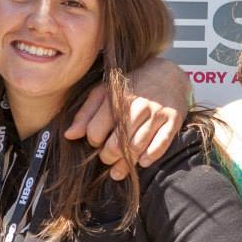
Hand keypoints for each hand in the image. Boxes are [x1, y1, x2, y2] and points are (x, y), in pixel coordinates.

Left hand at [65, 58, 188, 178]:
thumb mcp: (104, 93)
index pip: (96, 131)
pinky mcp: (173, 120)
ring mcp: (156, 113)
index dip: (93, 141)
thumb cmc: (129, 87)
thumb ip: (85, 114)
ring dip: (126, 162)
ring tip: (119, 168)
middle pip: (116, 144)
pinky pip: (161, 144)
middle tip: (107, 158)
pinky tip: (142, 161)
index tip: (96, 142)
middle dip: (108, 156)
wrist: (166, 74)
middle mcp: (137, 106)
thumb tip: (69, 135)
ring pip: (137, 147)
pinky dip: (150, 156)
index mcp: (116, 98)